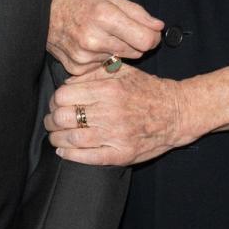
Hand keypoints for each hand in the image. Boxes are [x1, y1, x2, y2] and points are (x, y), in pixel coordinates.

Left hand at [46, 62, 192, 165]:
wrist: (176, 112)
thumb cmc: (148, 89)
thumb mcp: (122, 71)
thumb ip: (93, 73)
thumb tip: (67, 84)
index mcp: (108, 89)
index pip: (63, 96)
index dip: (54, 101)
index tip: (56, 104)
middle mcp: (110, 112)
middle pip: (63, 118)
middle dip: (51, 120)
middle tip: (51, 121)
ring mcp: (116, 135)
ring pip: (72, 138)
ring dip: (57, 138)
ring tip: (55, 136)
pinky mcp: (122, 154)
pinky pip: (88, 157)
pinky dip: (70, 155)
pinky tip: (64, 151)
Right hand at [48, 0, 162, 75]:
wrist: (37, 8)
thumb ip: (135, 12)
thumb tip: (159, 26)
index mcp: (103, 16)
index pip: (146, 40)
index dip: (152, 36)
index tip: (149, 31)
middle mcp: (93, 39)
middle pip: (136, 51)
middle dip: (134, 41)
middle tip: (120, 29)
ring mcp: (83, 56)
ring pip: (120, 59)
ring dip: (116, 49)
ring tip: (99, 33)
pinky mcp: (76, 68)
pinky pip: (103, 66)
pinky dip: (101, 57)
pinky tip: (89, 44)